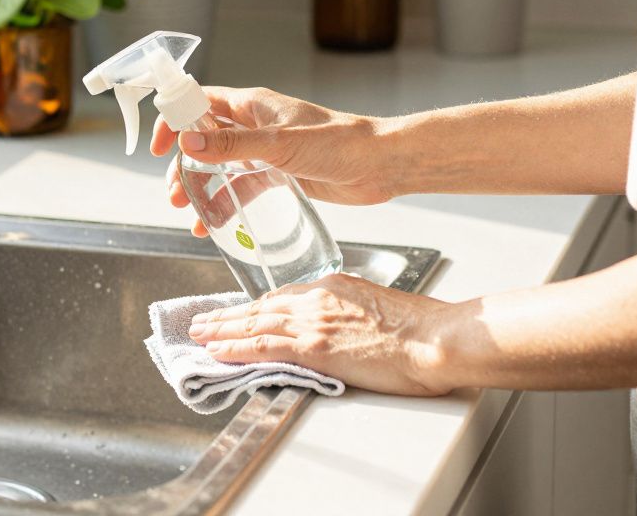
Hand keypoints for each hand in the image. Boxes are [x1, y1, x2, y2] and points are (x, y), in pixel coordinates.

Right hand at [150, 87, 397, 236]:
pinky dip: (225, 203)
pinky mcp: (278, 174)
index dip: (173, 119)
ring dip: (200, 188)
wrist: (380, 165)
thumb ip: (232, 147)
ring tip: (190, 214)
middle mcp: (255, 125)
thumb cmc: (339, 143)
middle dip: (184, 165)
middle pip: (203, 139)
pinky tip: (214, 225)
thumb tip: (186, 143)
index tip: (158, 146)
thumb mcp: (279, 145)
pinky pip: (241, 187)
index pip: (199, 102)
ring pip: (219, 167)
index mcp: (252, 104)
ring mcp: (266, 150)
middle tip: (175, 193)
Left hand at [188, 273, 452, 395]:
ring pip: (254, 323)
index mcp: (334, 286)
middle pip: (261, 306)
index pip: (283, 295)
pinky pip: (263, 345)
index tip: (240, 312)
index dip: (256, 306)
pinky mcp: (314, 346)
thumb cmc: (422, 329)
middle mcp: (317, 298)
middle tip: (203, 320)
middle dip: (229, 315)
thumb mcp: (379, 308)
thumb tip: (340, 328)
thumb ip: (351, 312)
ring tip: (199, 334)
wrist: (438, 338)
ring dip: (221, 330)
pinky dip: (235, 347)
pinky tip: (216, 350)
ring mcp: (313, 321)